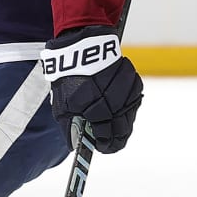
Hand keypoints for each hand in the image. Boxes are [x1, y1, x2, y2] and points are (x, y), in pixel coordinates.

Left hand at [42, 26, 142, 152]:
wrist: (83, 49)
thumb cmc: (69, 79)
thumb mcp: (61, 105)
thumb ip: (69, 127)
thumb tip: (75, 146)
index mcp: (94, 108)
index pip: (106, 136)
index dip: (105, 145)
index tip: (101, 147)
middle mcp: (113, 101)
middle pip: (122, 131)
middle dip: (115, 139)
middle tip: (108, 142)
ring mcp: (126, 92)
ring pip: (129, 118)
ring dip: (121, 123)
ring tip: (110, 124)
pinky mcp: (134, 83)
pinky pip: (133, 103)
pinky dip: (126, 108)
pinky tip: (116, 107)